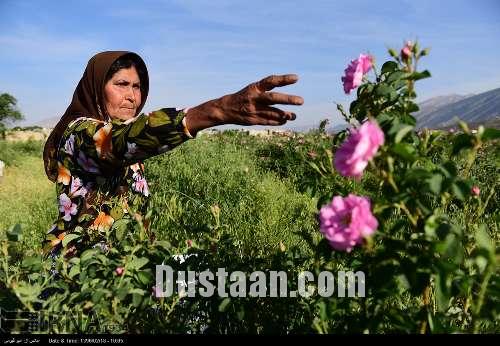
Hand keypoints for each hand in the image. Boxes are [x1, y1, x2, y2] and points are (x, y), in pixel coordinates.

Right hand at [184, 74, 303, 134]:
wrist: (225, 109)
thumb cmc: (244, 97)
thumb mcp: (253, 89)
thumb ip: (267, 91)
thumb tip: (286, 97)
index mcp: (255, 88)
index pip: (271, 81)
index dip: (284, 79)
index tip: (296, 78)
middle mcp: (254, 98)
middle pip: (273, 98)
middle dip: (288, 100)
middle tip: (301, 101)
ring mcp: (253, 110)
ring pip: (272, 112)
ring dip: (285, 114)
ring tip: (294, 116)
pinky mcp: (253, 120)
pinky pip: (268, 121)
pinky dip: (277, 121)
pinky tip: (285, 121)